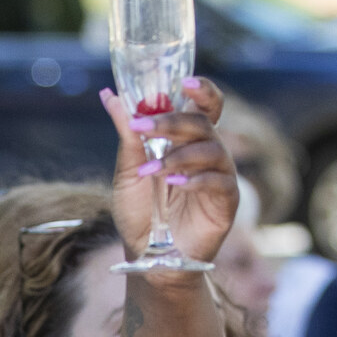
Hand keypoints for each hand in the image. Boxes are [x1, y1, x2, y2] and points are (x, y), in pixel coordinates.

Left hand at [100, 77, 239, 264]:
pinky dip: (195, 179)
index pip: (205, 105)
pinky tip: (174, 184)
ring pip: (210, 149)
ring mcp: (220, 176)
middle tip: (143, 127)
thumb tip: (109, 95)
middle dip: (172, 122)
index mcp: (188, 140)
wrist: (147, 255)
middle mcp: (209, 152)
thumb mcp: (128, 171)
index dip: (201, 90)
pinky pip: (218, 181)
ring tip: (151, 170)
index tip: (184, 82)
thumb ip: (127, 135)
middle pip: (202, 123)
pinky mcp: (227, 201)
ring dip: (177, 156)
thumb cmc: (140, 212)